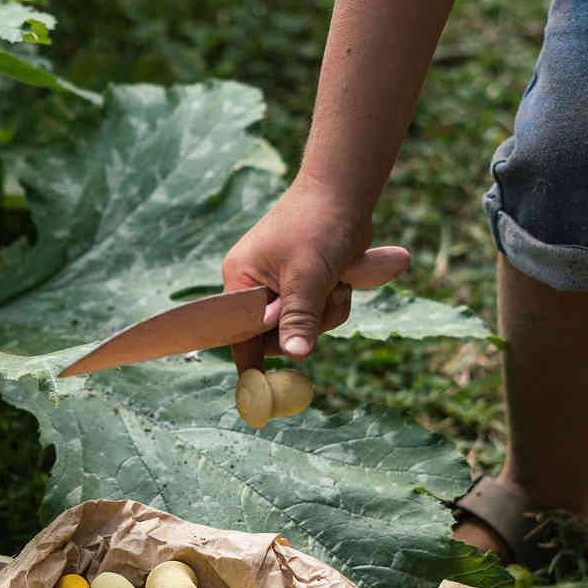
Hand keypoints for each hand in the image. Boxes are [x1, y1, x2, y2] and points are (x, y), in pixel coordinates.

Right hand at [221, 177, 409, 371]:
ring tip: (341, 278)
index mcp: (240, 281)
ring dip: (329, 309)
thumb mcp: (308, 275)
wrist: (345, 189)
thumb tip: (295, 356)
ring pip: (305, 326)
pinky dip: (337, 298)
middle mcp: (255, 286)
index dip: (252, 363)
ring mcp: (282, 286)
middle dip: (310, 322)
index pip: (239, 335)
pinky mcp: (306, 285)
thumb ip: (299, 317)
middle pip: (277, 336)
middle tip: (328, 295)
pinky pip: (320, 311)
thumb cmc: (319, 224)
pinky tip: (348, 273)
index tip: (259, 398)